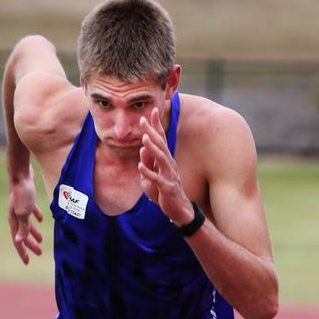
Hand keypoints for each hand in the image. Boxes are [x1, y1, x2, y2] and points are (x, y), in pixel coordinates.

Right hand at [8, 166, 43, 264]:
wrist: (20, 173)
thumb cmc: (22, 193)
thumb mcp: (24, 213)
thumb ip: (22, 227)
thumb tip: (19, 241)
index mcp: (14, 221)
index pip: (18, 241)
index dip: (22, 252)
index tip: (27, 262)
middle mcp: (15, 215)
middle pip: (23, 234)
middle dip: (30, 245)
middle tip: (39, 253)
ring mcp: (20, 207)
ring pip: (27, 224)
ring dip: (34, 233)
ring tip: (41, 240)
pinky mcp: (26, 199)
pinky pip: (31, 211)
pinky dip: (36, 217)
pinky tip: (41, 220)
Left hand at [138, 108, 193, 225]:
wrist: (179, 208)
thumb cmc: (165, 190)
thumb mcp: (154, 175)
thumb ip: (148, 163)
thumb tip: (142, 150)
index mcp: (166, 159)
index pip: (161, 139)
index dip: (157, 125)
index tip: (153, 110)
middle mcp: (168, 164)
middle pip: (160, 145)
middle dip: (152, 131)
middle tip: (142, 119)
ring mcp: (168, 175)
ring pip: (160, 158)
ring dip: (152, 148)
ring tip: (144, 138)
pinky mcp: (166, 187)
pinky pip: (156, 179)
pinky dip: (148, 172)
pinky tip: (140, 166)